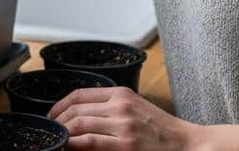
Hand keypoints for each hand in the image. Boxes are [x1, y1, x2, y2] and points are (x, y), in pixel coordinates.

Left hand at [48, 86, 200, 149]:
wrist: (188, 145)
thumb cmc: (162, 131)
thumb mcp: (135, 109)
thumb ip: (110, 109)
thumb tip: (79, 117)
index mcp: (121, 94)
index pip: (79, 94)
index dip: (59, 106)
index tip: (52, 117)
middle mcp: (120, 106)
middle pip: (75, 110)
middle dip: (57, 122)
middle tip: (50, 132)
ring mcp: (123, 125)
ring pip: (78, 125)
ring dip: (62, 134)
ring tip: (56, 141)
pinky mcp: (126, 145)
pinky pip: (89, 142)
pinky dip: (72, 144)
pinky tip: (66, 147)